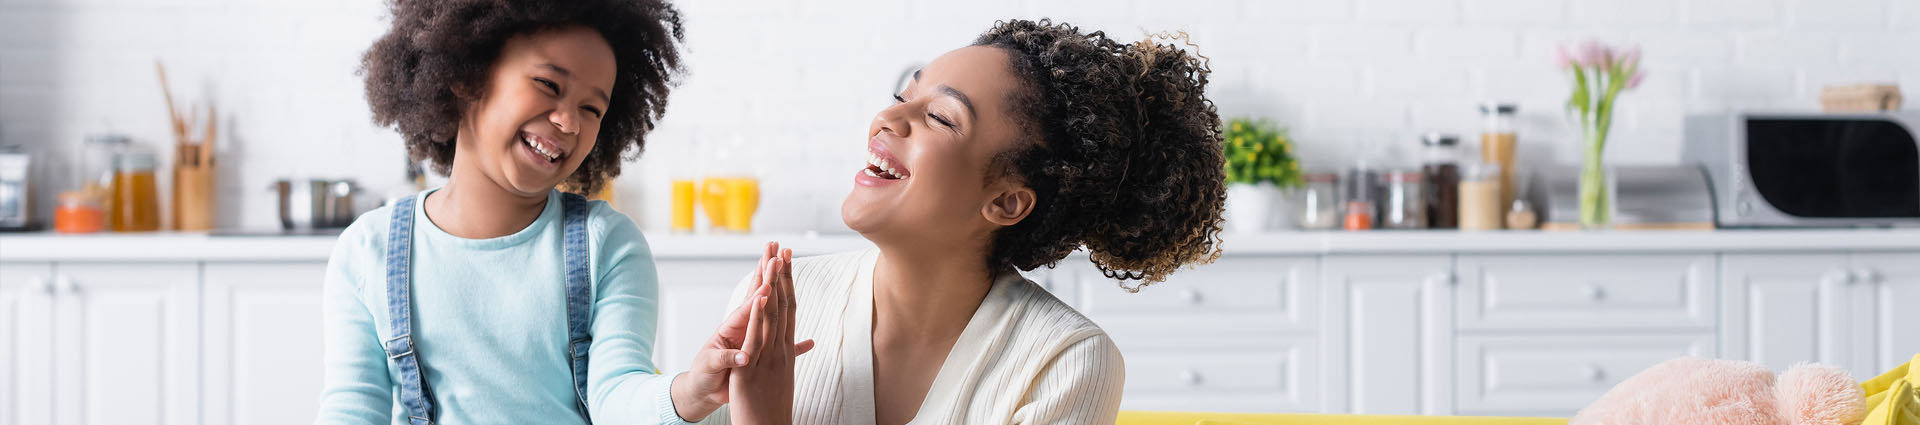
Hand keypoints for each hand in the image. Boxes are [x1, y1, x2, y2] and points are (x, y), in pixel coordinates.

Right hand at [671, 242, 813, 421]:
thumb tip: (808, 341)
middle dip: (763, 273)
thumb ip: (784, 347)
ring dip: (753, 302)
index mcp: (751, 326)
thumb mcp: (763, 358)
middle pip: (752, 296)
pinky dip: (735, 351)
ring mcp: (724, 342)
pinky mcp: (713, 361)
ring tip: (765, 286)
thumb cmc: (733, 370)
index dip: (776, 277)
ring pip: (741, 319)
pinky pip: (725, 355)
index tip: (785, 254)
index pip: (765, 296)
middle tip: (772, 249)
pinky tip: (745, 344)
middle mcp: (737, 328)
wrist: (705, 389)